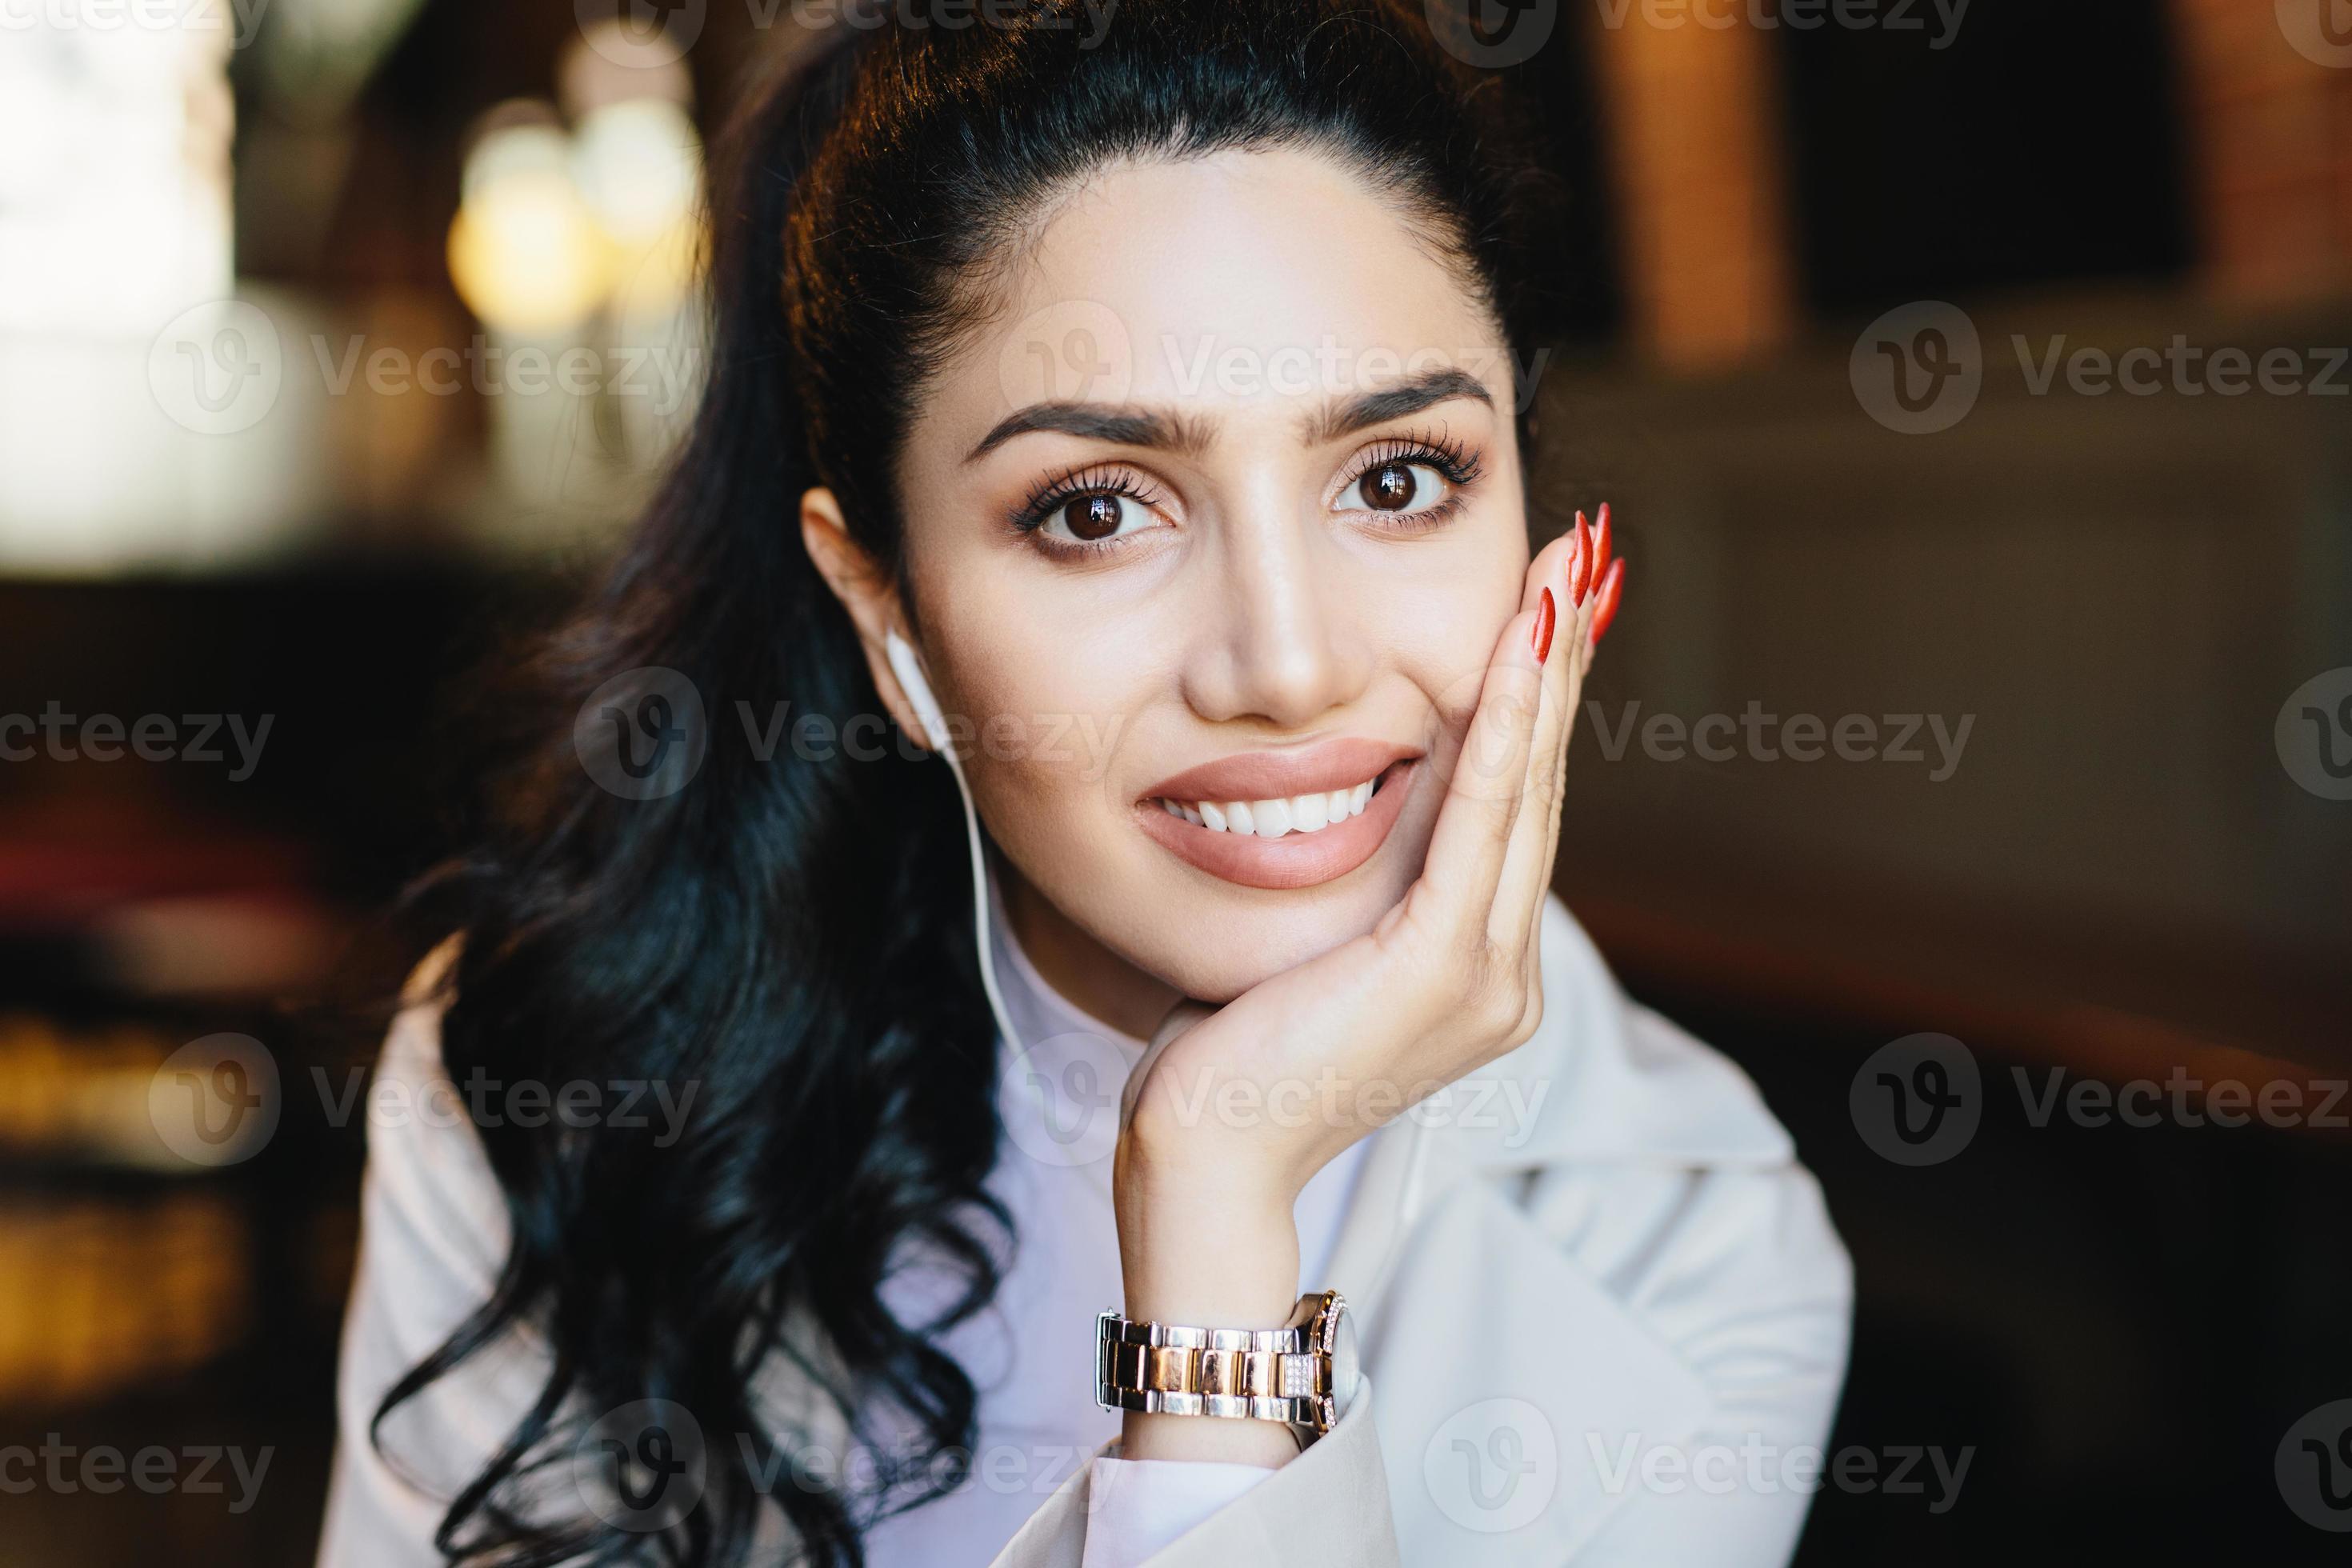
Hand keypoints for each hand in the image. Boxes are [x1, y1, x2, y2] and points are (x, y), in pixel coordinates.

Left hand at [1111, 508, 1622, 1462]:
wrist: (1204, 1157)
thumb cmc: (1229, 1055)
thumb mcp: (1312, 947)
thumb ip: (1363, 885)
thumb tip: (1360, 798)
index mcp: (1478, 967)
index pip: (1515, 803)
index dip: (1537, 696)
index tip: (1550, 600)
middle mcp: (1504, 971)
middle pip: (1538, 781)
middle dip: (1562, 658)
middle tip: (1587, 551)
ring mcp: (1486, 976)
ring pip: (1526, 788)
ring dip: (1547, 669)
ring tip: (1569, 569)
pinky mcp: (1445, 971)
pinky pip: (1482, 820)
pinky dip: (1503, 727)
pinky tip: (1518, 646)